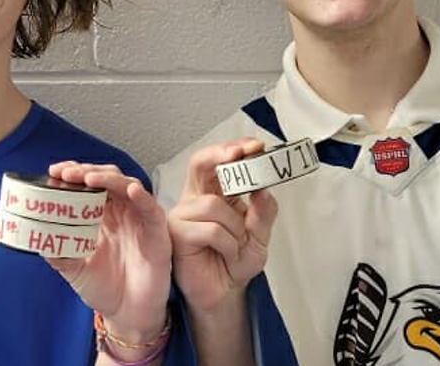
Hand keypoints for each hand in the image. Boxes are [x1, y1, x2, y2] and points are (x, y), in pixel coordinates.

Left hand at [45, 162, 170, 341]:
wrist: (127, 316)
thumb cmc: (105, 289)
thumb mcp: (73, 269)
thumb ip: (57, 251)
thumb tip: (34, 236)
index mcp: (102, 216)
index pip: (90, 184)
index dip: (75, 173)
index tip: (55, 171)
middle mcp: (122, 212)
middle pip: (109, 178)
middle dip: (87, 171)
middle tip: (66, 173)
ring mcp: (140, 220)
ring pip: (129, 186)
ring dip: (110, 178)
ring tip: (89, 179)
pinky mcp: (157, 233)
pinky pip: (152, 209)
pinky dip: (142, 197)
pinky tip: (130, 190)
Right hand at [167, 139, 278, 313]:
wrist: (224, 293)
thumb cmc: (236, 261)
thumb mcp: (260, 237)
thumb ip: (263, 213)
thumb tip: (262, 188)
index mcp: (215, 192)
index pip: (218, 161)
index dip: (234, 149)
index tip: (256, 146)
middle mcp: (196, 198)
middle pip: (200, 163)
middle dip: (221, 154)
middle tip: (242, 154)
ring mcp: (183, 214)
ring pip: (213, 204)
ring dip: (236, 227)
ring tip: (237, 244)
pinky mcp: (176, 233)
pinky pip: (209, 229)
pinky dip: (227, 243)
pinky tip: (226, 253)